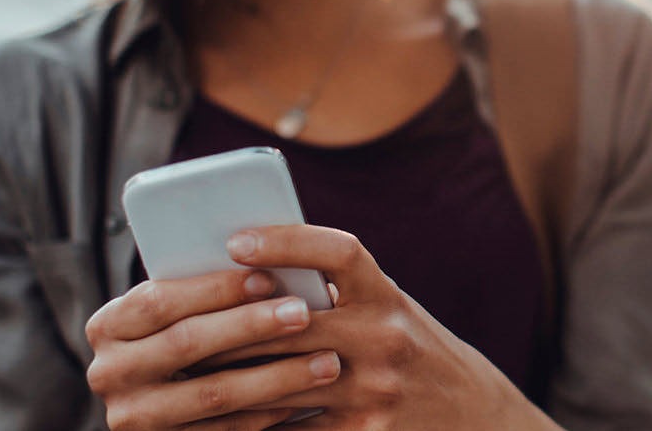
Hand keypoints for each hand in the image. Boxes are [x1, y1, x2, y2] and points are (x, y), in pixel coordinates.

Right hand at [84, 268, 342, 429]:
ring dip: (277, 376)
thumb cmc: (189, 334)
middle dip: (251, 326)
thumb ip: (205, 293)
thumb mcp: (180, 312)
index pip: (160, 299)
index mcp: (109, 325)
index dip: (216, 288)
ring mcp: (134, 416)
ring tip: (326, 361)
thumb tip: (269, 264)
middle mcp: (109, 373)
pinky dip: (269, 413)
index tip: (269, 277)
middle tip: (303, 314)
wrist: (165, 404)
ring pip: (213, 392)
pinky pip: (225, 430)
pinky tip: (306, 399)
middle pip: (187, 342)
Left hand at [204, 225, 560, 429]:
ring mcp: (375, 390)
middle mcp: (385, 338)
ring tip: (183, 374)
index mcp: (387, 296)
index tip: (237, 238)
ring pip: (279, 382)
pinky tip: (220, 421)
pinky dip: (252, 427)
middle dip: (228, 325)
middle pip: (289, 324)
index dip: (288, 240)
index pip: (339, 252)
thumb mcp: (388, 311)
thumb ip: (336, 295)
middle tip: (177, 322)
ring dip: (227, 380)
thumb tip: (251, 276)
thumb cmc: (413, 353)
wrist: (474, 415)